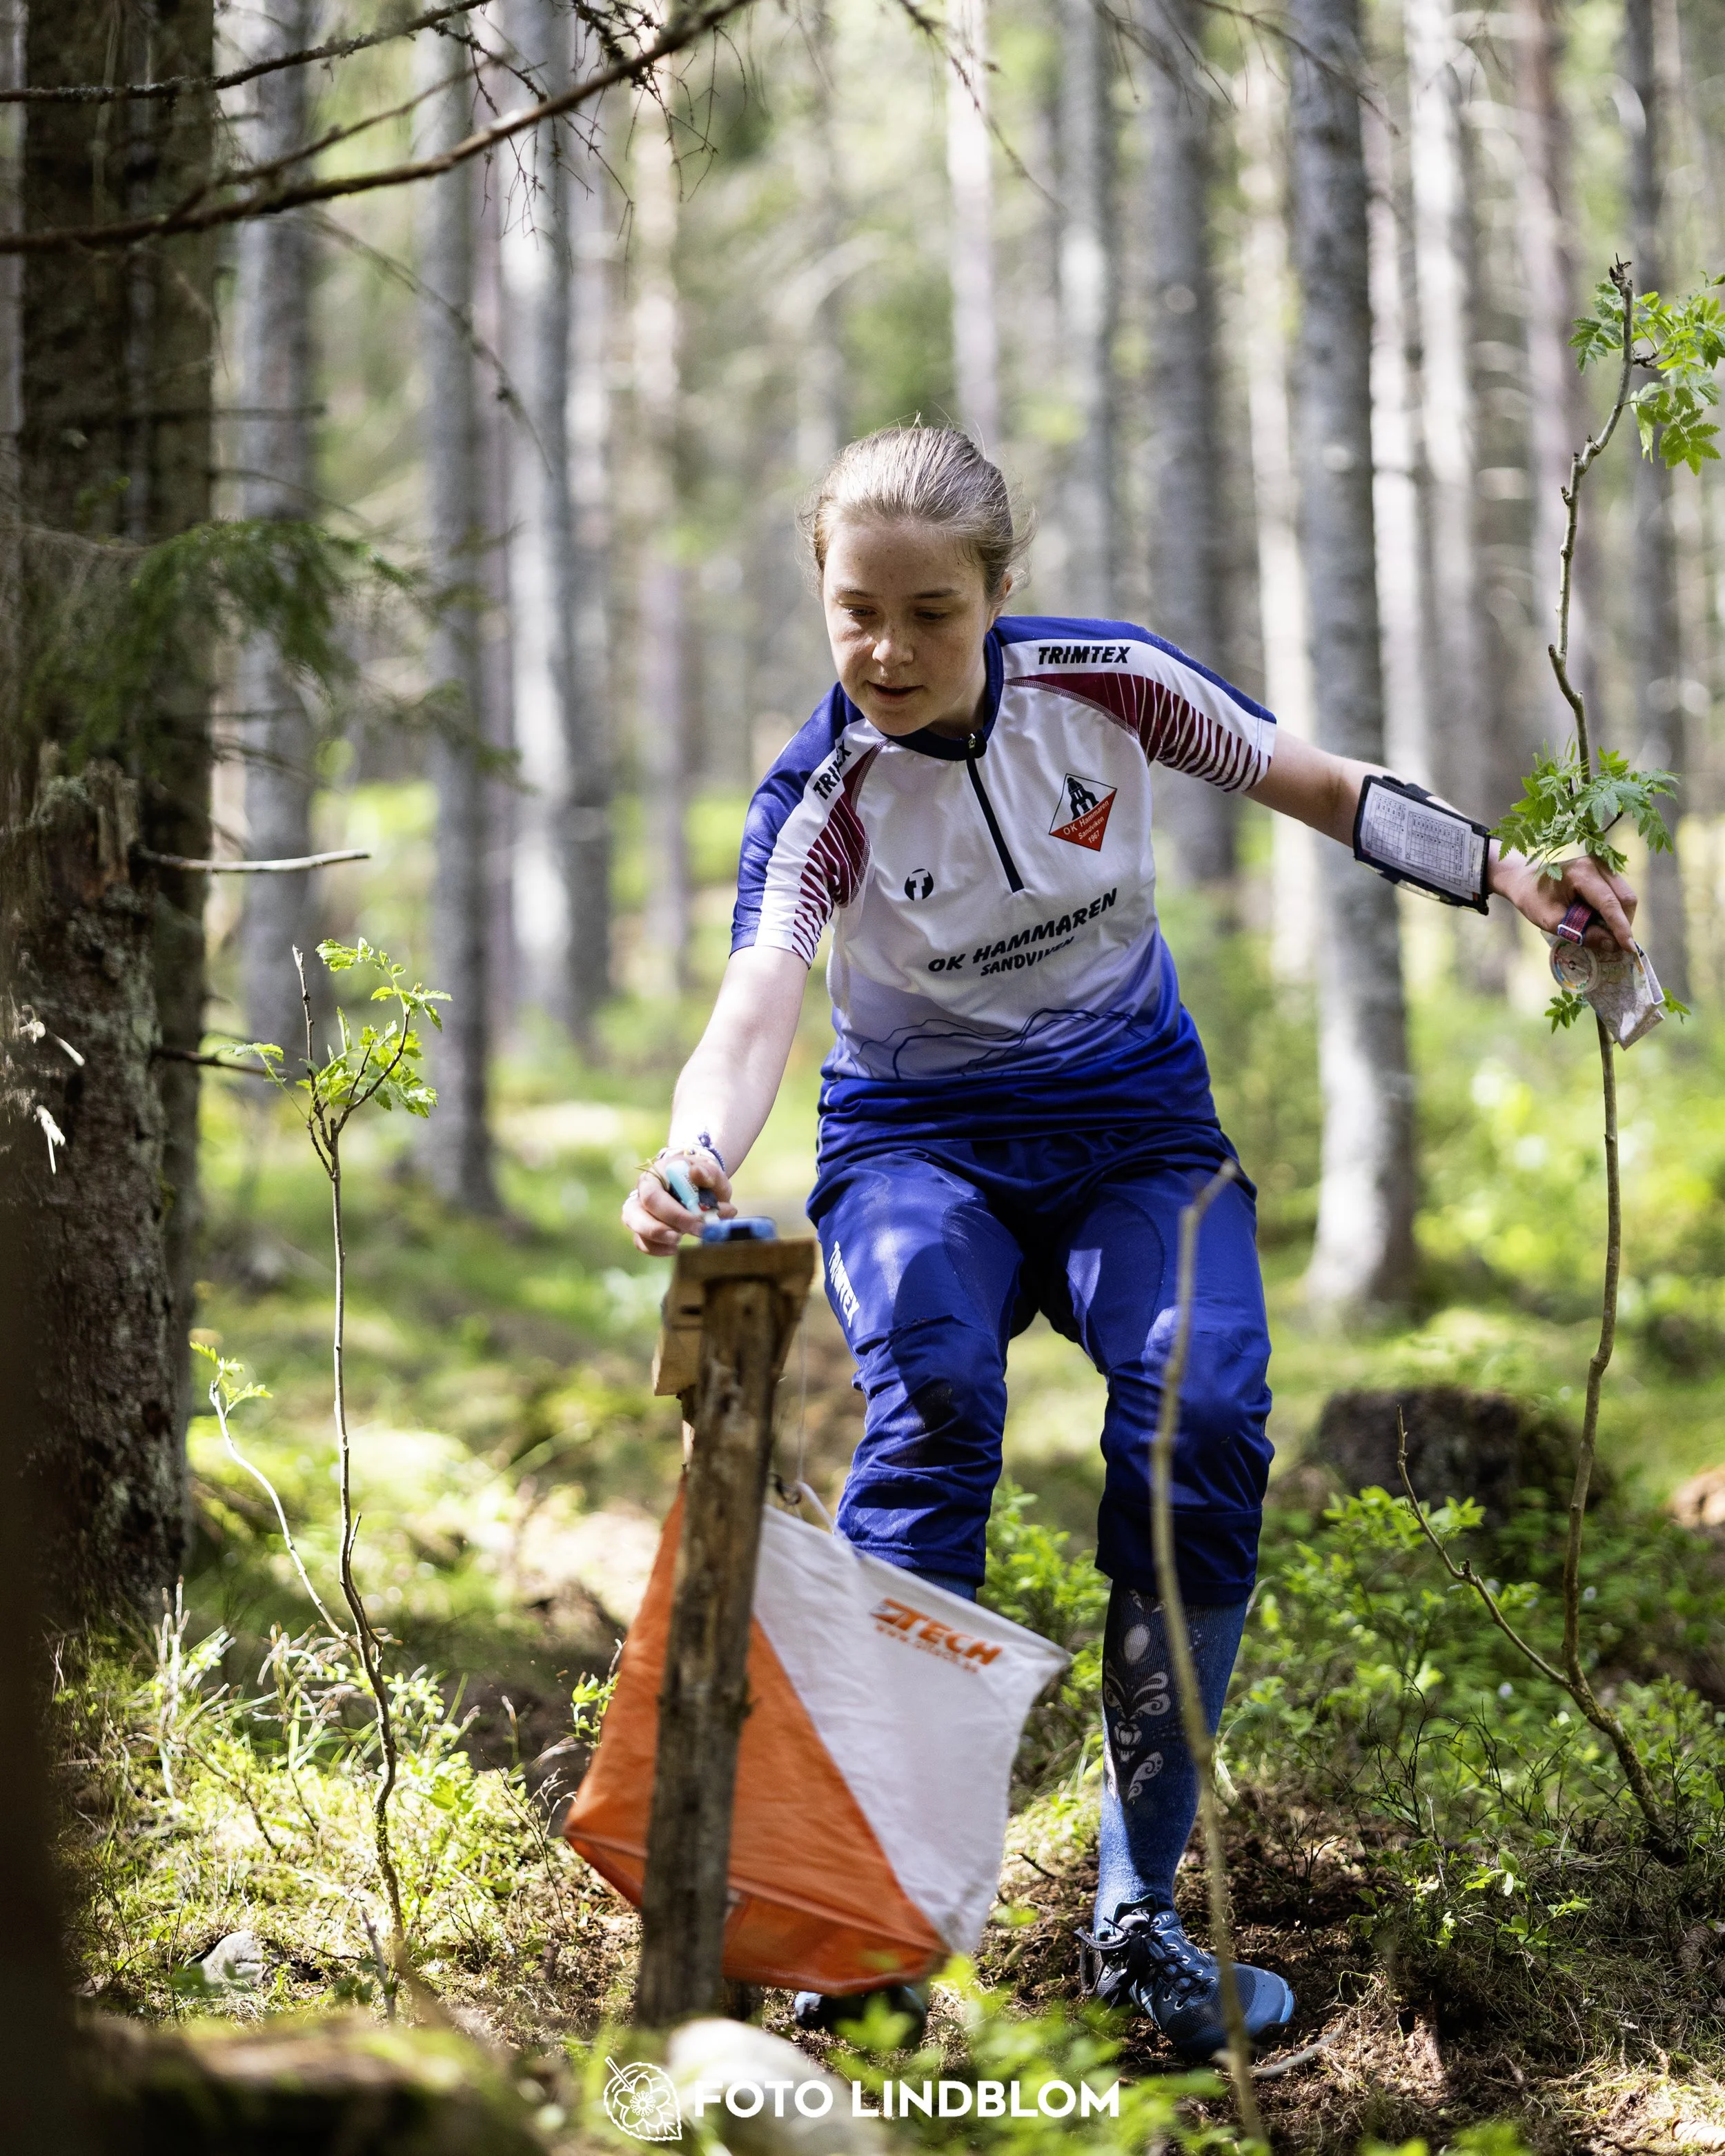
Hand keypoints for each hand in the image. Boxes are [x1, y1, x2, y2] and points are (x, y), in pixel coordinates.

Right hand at [621, 1145, 735, 1255]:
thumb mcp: (712, 1173)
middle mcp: (643, 1190)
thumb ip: (709, 1172)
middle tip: (680, 1238)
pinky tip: (674, 1249)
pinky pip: (640, 1240)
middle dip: (658, 1229)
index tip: (698, 1224)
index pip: (653, 1195)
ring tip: (677, 1243)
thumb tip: (697, 1173)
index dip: (673, 1213)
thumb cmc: (705, 1180)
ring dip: (654, 1239)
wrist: (704, 1187)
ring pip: (634, 1225)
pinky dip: (655, 1248)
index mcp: (657, 1174)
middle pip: (634, 1211)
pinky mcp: (644, 1227)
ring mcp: (640, 1209)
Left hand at [1490, 849, 1637, 953]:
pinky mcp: (1606, 870)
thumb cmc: (1534, 900)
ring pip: (1626, 896)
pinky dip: (1616, 911)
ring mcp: (1604, 864)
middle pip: (1626, 898)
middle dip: (1623, 924)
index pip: (1609, 903)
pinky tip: (1599, 920)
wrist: (1526, 880)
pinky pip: (1620, 894)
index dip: (1621, 928)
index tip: (1629, 949)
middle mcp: (1597, 864)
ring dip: (1621, 918)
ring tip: (1602, 932)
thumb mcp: (1552, 921)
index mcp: (1581, 873)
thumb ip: (1582, 933)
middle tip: (1613, 944)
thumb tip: (1612, 945)